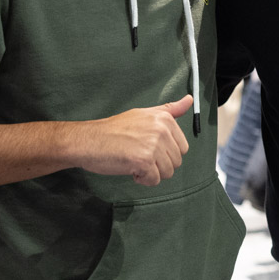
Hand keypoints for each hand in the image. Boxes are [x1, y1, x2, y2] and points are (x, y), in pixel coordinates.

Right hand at [77, 96, 194, 185]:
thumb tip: (190, 99)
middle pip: (176, 161)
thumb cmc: (113, 130)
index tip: (148, 148)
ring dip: (151, 173)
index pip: (182, 147)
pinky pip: (154, 180)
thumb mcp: (144, 114)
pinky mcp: (144, 161)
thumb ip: (169, 110)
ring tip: (134, 161)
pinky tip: (130, 169)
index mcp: (164, 118)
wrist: (88, 140)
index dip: (165, 153)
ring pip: (167, 172)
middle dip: (159, 164)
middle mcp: (161, 129)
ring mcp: (153, 145)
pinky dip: (142, 180)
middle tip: (138, 155)